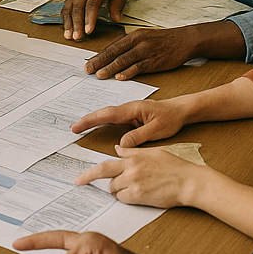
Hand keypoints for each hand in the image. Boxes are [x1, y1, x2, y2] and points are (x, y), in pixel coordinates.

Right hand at [62, 0, 135, 40]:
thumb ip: (117, 6)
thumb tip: (116, 19)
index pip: (92, 3)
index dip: (89, 18)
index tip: (89, 31)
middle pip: (78, 7)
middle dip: (76, 23)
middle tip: (77, 37)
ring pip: (69, 8)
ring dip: (68, 23)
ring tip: (69, 36)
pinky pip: (66, 8)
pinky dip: (65, 20)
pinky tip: (67, 29)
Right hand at [70, 98, 187, 147]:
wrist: (180, 110)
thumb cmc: (170, 118)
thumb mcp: (156, 130)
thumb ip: (138, 136)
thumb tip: (121, 144)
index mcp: (132, 109)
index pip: (107, 114)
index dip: (91, 120)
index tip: (78, 126)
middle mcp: (128, 108)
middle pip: (103, 113)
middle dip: (87, 120)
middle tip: (73, 128)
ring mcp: (129, 112)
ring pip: (107, 115)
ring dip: (94, 120)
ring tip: (80, 128)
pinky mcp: (131, 116)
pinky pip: (113, 118)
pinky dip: (102, 121)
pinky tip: (98, 126)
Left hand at [75, 148, 202, 208]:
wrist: (189, 181)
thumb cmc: (174, 166)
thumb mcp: (152, 152)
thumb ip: (132, 151)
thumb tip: (118, 148)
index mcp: (132, 158)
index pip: (104, 164)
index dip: (89, 173)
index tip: (79, 178)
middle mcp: (130, 169)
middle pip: (103, 176)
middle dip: (90, 180)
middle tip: (80, 183)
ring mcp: (134, 183)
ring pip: (114, 189)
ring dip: (117, 189)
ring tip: (130, 187)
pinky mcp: (140, 196)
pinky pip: (124, 199)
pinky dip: (125, 198)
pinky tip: (136, 194)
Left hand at [83, 25, 200, 79]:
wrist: (184, 40)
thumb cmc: (162, 40)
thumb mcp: (143, 38)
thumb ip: (129, 46)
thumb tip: (112, 56)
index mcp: (133, 36)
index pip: (112, 46)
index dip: (98, 56)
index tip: (87, 63)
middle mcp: (137, 42)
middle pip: (114, 52)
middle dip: (99, 62)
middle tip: (87, 70)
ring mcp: (146, 51)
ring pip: (124, 60)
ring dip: (110, 68)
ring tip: (100, 75)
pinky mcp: (155, 61)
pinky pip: (139, 67)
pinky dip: (129, 72)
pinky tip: (120, 77)